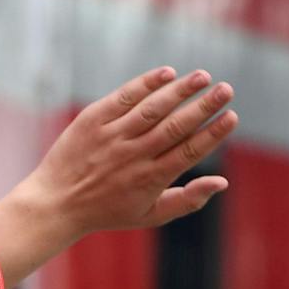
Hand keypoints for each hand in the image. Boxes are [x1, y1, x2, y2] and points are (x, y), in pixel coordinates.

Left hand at [32, 66, 237, 236]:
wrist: (56, 203)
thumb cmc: (109, 211)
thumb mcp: (151, 215)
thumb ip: (189, 199)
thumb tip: (222, 182)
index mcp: (151, 179)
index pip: (190, 151)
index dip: (213, 133)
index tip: (232, 116)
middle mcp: (133, 155)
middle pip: (176, 126)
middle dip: (204, 106)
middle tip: (226, 90)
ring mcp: (112, 136)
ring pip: (152, 108)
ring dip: (180, 90)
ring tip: (203, 76)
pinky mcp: (93, 120)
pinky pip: (124, 97)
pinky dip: (146, 84)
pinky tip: (167, 73)